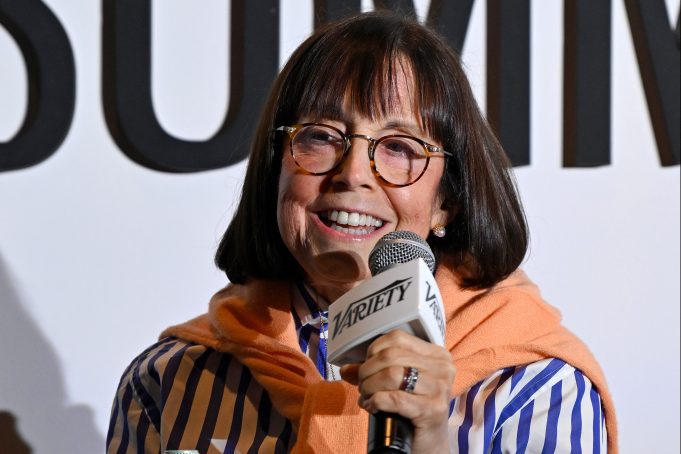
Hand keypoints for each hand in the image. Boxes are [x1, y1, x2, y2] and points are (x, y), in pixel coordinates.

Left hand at [340, 330, 455, 452]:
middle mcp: (443, 367)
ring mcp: (440, 388)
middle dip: (367, 372)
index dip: (374, 351)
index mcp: (437, 354)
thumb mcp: (395, 385)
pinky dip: (376, 402)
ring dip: (370, 387)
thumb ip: (373, 372)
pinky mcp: (433, 410)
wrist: (429, 445)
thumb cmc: (412, 411)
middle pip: (390, 356)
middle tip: (363, 386)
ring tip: (367, 397)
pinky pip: (394, 399)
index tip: (367, 366)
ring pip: (391, 375)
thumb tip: (345, 369)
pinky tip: (372, 408)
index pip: (397, 337)